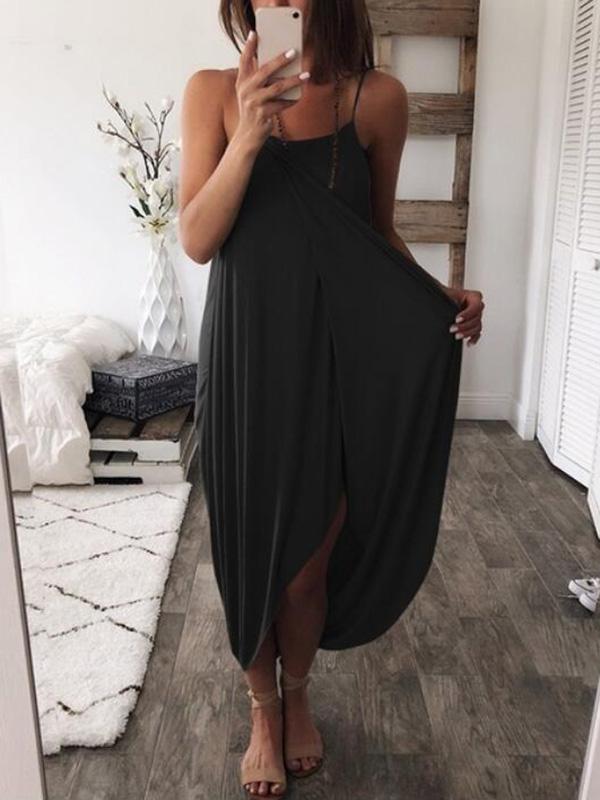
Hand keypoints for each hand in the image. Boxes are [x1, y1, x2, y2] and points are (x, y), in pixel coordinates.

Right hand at [234, 30, 309, 148]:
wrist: (247, 135)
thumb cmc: (253, 110)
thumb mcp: (250, 93)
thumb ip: (258, 79)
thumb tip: (280, 64)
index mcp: (241, 82)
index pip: (243, 60)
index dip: (249, 46)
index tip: (255, 33)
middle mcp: (245, 90)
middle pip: (264, 71)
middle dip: (280, 60)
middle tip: (294, 52)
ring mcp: (253, 103)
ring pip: (277, 87)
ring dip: (293, 80)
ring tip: (306, 75)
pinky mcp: (262, 114)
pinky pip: (281, 104)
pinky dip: (291, 100)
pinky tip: (299, 96)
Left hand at [445, 287, 483, 346]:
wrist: (443, 301)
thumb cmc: (446, 296)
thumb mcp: (447, 294)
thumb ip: (450, 298)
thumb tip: (448, 302)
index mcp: (474, 297)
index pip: (475, 306)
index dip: (467, 314)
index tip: (457, 319)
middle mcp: (477, 307)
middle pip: (477, 318)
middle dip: (464, 326)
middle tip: (452, 329)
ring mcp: (476, 317)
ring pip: (477, 327)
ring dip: (467, 333)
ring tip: (456, 336)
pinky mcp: (473, 325)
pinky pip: (477, 334)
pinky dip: (473, 339)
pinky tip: (468, 343)